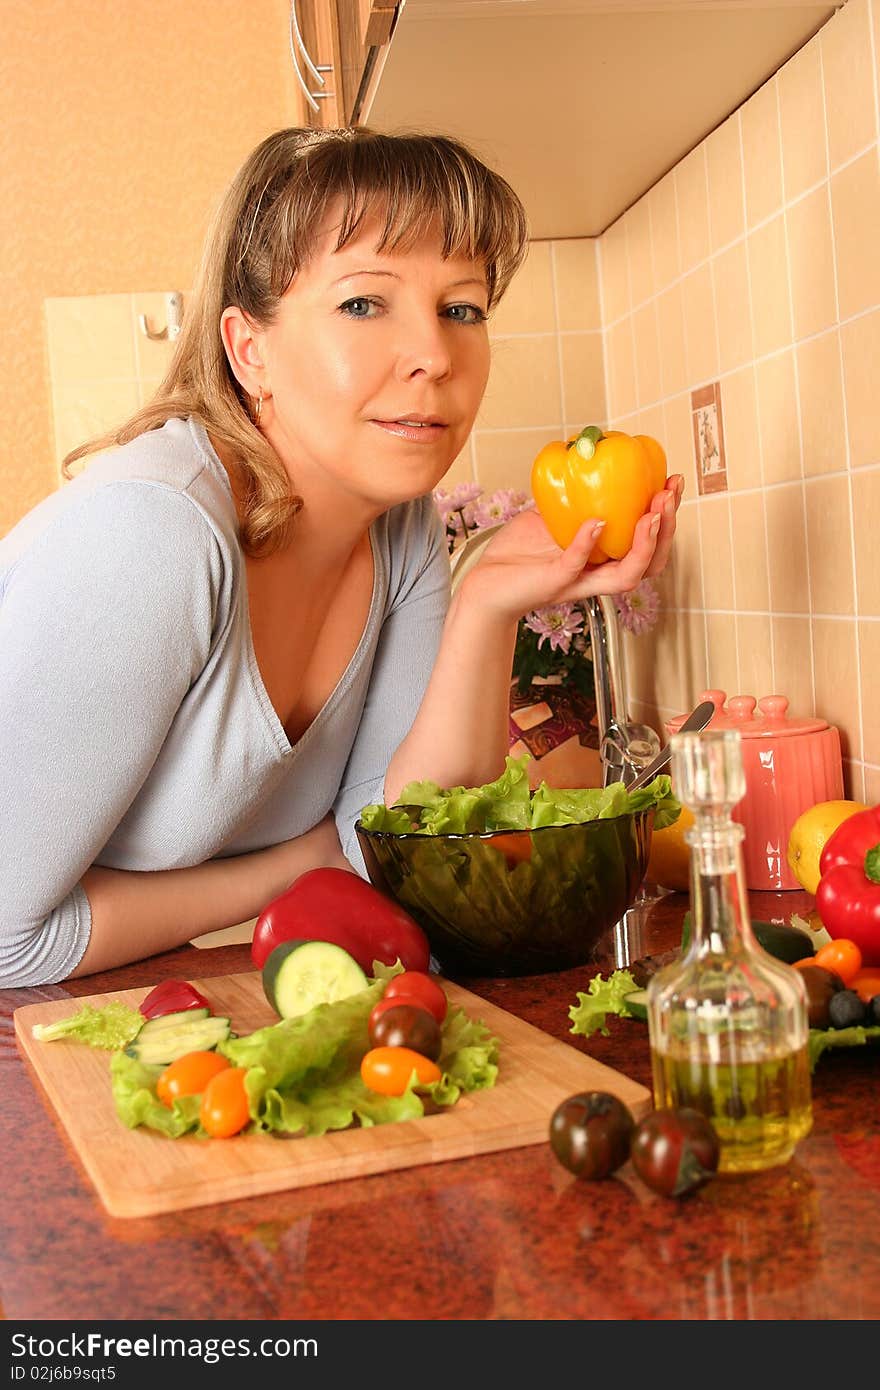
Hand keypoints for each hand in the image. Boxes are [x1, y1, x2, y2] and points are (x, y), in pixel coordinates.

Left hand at [462, 475, 682, 621]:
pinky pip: (577, 565)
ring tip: (652, 515)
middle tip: (667, 496)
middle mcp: (598, 575)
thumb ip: (571, 499)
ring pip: (627, 575)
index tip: (672, 483)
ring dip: (645, 545)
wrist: (484, 584)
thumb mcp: (550, 518)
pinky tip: (597, 522)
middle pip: (651, 562)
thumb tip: (585, 460)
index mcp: (604, 560)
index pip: (649, 545)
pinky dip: (588, 543)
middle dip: (667, 529)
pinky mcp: (554, 583)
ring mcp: (578, 581)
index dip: (668, 517)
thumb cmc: (517, 556)